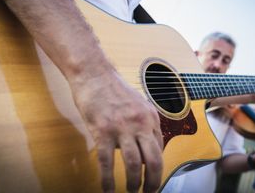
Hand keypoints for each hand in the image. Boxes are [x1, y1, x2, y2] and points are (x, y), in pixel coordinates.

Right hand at [70, 69, 162, 192]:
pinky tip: (108, 189)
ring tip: (132, 191)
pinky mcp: (102, 131)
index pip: (159, 148)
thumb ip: (143, 123)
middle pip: (154, 160)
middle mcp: (140, 123)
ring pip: (134, 164)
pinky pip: (107, 162)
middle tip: (150, 192)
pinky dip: (108, 180)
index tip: (154, 177)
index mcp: (150, 116)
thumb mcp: (137, 103)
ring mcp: (122, 127)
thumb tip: (144, 146)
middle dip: (154, 181)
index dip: (157, 166)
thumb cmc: (113, 88)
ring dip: (134, 183)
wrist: (94, 74)